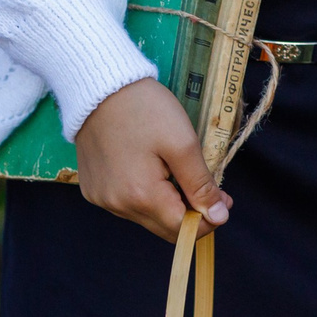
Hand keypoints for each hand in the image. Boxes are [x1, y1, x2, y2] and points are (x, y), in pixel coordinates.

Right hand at [73, 76, 231, 241]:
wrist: (99, 85)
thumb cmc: (144, 108)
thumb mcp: (182, 143)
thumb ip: (201, 185)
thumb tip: (218, 217)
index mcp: (141, 196)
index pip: (184, 231)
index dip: (209, 219)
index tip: (223, 199)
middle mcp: (118, 205)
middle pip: (164, 229)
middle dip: (191, 213)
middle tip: (209, 187)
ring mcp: (102, 198)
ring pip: (146, 217)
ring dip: (168, 204)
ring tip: (177, 172)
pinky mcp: (93, 188)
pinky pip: (126, 204)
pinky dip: (144, 195)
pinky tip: (149, 169)